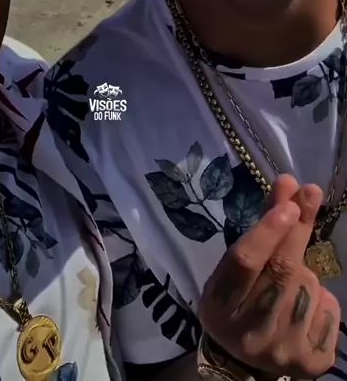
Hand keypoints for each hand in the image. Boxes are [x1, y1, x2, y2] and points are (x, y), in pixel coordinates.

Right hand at [198, 176, 340, 378]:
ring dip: (307, 270)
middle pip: (280, 272)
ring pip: (307, 288)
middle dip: (297, 230)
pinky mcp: (311, 362)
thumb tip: (288, 183)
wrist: (246, 362)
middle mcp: (248, 333)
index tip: (288, 204)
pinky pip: (327, 309)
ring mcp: (282, 351)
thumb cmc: (240, 299)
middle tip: (308, 194)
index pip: (243, 263)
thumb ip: (261, 227)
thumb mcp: (237, 265)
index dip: (267, 231)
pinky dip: (322, 296)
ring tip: (293, 278)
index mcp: (218, 306)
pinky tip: (307, 303)